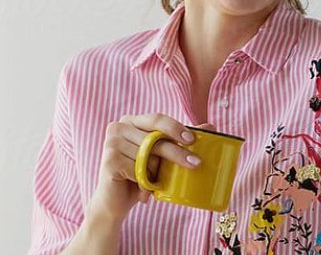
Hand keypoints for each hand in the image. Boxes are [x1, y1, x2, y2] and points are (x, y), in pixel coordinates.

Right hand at [87, 114, 214, 222]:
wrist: (114, 202)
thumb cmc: (141, 174)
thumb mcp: (161, 155)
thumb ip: (181, 139)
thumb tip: (211, 126)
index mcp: (132, 121)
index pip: (157, 119)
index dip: (176, 128)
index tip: (192, 140)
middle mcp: (118, 127)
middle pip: (155, 138)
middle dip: (177, 152)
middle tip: (196, 164)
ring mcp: (111, 143)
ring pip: (147, 156)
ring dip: (157, 173)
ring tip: (156, 182)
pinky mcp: (109, 161)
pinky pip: (137, 170)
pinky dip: (145, 183)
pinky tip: (144, 191)